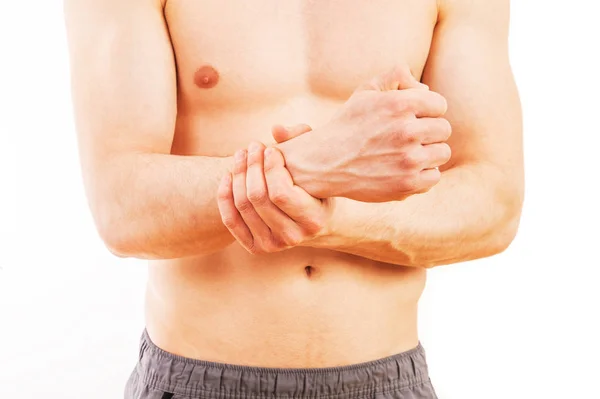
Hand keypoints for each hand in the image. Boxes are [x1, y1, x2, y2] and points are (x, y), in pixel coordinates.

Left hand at [217, 126, 333, 254]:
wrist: (317, 221)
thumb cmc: (317, 185)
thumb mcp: (318, 162)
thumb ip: (301, 138)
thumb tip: (275, 129)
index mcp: (313, 220)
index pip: (280, 192)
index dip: (270, 167)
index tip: (270, 149)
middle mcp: (292, 237)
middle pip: (257, 197)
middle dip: (251, 165)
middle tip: (253, 146)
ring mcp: (272, 246)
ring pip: (242, 205)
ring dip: (237, 174)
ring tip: (241, 154)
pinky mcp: (256, 248)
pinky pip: (230, 220)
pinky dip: (224, 195)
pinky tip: (228, 175)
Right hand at [277, 65, 451, 202]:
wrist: (325, 163)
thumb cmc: (348, 125)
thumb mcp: (366, 91)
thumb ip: (396, 76)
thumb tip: (425, 89)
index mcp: (400, 103)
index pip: (439, 105)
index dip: (425, 111)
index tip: (410, 118)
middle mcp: (407, 130)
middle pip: (443, 129)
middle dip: (428, 132)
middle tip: (407, 138)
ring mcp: (409, 159)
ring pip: (442, 153)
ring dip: (428, 154)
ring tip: (405, 154)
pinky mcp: (408, 183)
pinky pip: (434, 177)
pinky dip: (422, 175)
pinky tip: (403, 170)